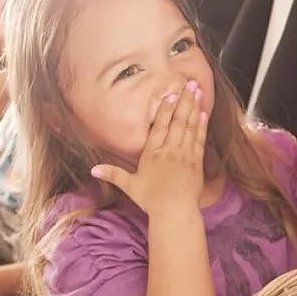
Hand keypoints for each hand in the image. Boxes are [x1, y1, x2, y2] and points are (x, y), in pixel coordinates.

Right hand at [91, 80, 208, 216]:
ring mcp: (184, 154)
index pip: (160, 126)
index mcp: (152, 153)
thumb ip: (113, 174)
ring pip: (190, 126)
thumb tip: (92, 169)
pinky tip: (203, 113)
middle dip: (184, 101)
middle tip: (190, 83)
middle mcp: (169, 150)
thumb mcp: (129, 186)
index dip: (166, 108)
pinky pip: (199, 140)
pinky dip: (202, 126)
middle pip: (177, 121)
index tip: (171, 93)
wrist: (174, 212)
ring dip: (194, 107)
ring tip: (198, 91)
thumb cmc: (151, 199)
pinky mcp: (196, 162)